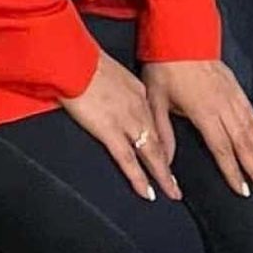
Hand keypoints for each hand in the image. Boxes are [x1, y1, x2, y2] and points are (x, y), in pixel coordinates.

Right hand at [61, 49, 176, 202]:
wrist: (75, 60)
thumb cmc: (84, 63)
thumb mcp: (109, 72)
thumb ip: (116, 88)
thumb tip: (111, 94)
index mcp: (139, 93)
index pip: (154, 123)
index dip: (162, 143)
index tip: (167, 157)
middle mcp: (139, 108)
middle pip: (158, 142)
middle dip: (168, 166)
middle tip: (177, 186)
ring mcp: (127, 121)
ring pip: (150, 154)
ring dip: (162, 176)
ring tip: (171, 193)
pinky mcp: (110, 131)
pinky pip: (128, 160)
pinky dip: (139, 179)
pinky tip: (148, 192)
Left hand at [148, 58, 252, 199]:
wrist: (180, 34)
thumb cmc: (165, 66)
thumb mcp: (155, 100)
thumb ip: (164, 132)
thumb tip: (165, 162)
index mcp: (204, 112)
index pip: (222, 149)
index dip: (233, 172)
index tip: (244, 190)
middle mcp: (223, 106)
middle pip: (244, 143)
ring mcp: (232, 96)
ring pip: (252, 130)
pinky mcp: (236, 88)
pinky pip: (252, 113)